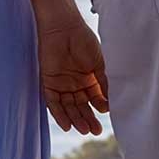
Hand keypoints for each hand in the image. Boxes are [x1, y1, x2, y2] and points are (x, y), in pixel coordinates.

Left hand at [38, 12, 108, 134]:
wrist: (64, 27)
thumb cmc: (84, 41)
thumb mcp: (98, 64)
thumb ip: (103, 83)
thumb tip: (110, 103)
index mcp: (88, 78)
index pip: (93, 98)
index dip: (99, 107)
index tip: (105, 115)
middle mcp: (74, 83)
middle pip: (81, 105)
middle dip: (88, 118)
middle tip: (95, 131)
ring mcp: (61, 83)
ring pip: (68, 106)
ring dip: (75, 119)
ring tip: (83, 130)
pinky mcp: (48, 82)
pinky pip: (53, 102)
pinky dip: (59, 114)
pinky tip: (67, 124)